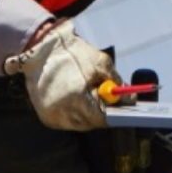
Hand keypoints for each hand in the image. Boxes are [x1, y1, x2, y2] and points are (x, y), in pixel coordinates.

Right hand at [4, 19, 119, 130]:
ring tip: (85, 92)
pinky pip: (66, 121)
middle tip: (105, 98)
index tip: (119, 105)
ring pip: (78, 123)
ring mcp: (52, 117)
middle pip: (90, 124)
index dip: (113, 112)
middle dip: (100, 112)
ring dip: (86, 113)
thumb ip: (115, 82)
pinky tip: (72, 95)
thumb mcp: (101, 63)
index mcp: (76, 99)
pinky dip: (73, 112)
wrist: (42, 49)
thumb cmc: (73, 53)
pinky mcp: (45, 117)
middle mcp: (62, 113)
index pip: (101, 119)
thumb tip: (129, 97)